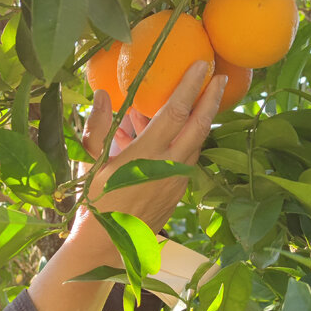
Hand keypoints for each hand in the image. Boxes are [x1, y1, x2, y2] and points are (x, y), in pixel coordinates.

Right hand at [27, 62, 224, 310]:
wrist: (107, 245)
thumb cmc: (94, 201)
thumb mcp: (90, 162)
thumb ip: (98, 127)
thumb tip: (103, 95)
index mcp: (147, 155)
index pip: (175, 112)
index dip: (190, 86)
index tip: (202, 65)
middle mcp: (169, 166)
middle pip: (198, 125)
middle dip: (211, 97)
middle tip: (220, 75)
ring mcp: (178, 181)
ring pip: (196, 142)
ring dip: (201, 119)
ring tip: (202, 99)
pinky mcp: (179, 193)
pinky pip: (188, 159)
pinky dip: (187, 141)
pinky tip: (178, 134)